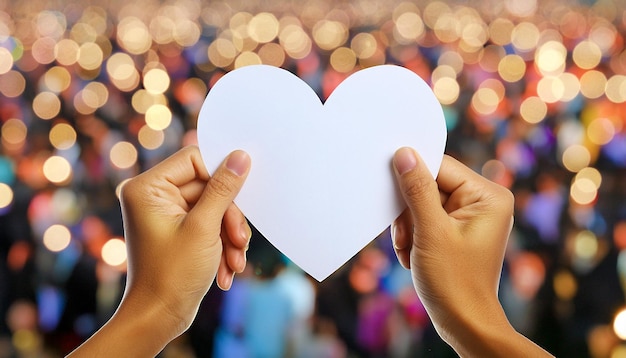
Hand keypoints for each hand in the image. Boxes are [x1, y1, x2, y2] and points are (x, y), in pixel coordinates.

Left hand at [68, 146, 250, 355]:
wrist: (160, 317)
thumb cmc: (172, 275)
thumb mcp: (204, 228)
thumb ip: (223, 189)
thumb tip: (240, 157)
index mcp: (148, 188)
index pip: (195, 160)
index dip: (221, 179)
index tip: (240, 199)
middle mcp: (153, 196)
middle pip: (208, 186)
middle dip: (228, 217)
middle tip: (238, 241)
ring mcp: (166, 213)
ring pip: (213, 207)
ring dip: (228, 234)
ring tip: (234, 261)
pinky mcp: (178, 228)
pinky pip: (209, 223)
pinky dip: (221, 243)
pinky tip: (226, 268)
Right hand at [391, 147, 551, 356]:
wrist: (464, 324)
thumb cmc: (455, 282)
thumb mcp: (431, 232)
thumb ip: (417, 190)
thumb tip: (405, 154)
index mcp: (488, 196)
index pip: (441, 166)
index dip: (413, 177)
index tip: (391, 190)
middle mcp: (483, 201)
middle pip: (430, 184)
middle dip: (410, 211)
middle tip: (407, 236)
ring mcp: (470, 216)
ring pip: (422, 202)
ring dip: (408, 226)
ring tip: (412, 250)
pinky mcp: (456, 229)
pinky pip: (425, 218)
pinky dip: (413, 235)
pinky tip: (415, 254)